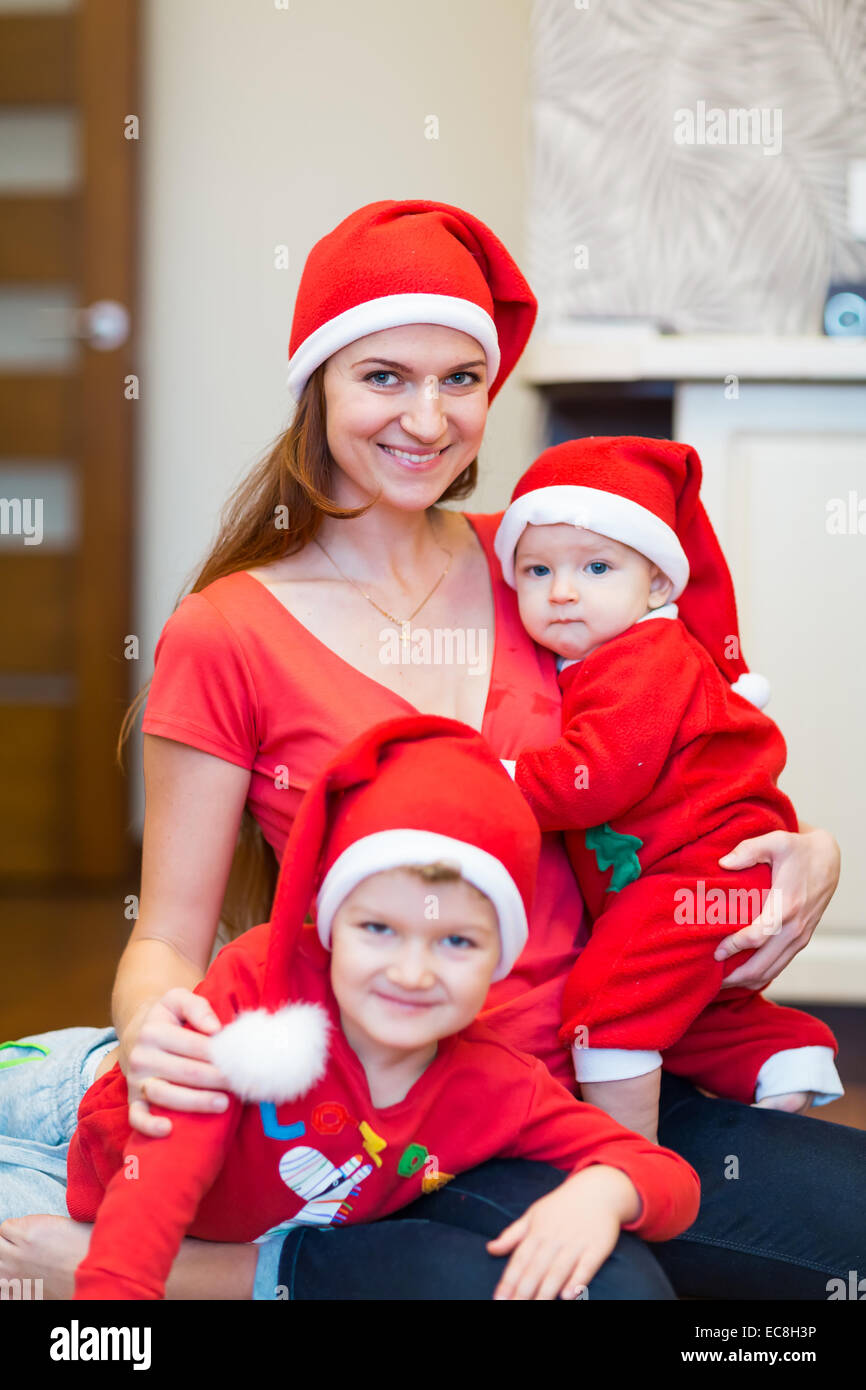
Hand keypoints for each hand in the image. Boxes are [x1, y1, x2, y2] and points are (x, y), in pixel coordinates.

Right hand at [122, 988, 229, 1137]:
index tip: (240, 1061)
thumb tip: (215, 1028)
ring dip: (196, 1102)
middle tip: (239, 1083)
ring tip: (223, 1103)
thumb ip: (197, 1006)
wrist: (137, 1033)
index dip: (219, 1054)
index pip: (193, 1045)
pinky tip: (168, 1129)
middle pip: (185, 1072)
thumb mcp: (178, 1000)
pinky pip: (136, 1117)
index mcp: (153, 1031)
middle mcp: (142, 1057)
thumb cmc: (167, 1018)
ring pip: (166, 1095)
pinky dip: (149, 1126)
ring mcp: (136, 1081)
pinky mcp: (133, 1100)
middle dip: (216, 1079)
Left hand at [486, 1165, 639, 1300]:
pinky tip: (568, 1296)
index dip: (508, 1281)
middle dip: (523, 1292)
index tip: (498, 1299)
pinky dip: (577, 1281)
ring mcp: (576, 1243)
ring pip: (558, 1271)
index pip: (519, 1260)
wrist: (598, 1190)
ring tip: (536, 1307)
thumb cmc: (561, 1206)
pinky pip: (586, 1267)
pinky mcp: (597, 1248)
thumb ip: (512, 1235)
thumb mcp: (534, 1214)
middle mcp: (555, 1238)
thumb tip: (490, 1248)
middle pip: (536, 1269)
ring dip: (546, 1291)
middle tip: (514, 1309)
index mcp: (537, 1231)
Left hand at [714, 827, 840, 989]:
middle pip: (763, 965)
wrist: (827, 859)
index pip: (757, 937)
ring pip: (771, 971)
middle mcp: (795, 928)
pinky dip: (760, 974)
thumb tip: (723, 863)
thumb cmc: (797, 849)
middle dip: (736, 976)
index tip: (714, 952)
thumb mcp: (775, 841)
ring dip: (746, 980)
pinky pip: (779, 965)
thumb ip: (748, 849)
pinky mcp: (800, 940)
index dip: (734, 947)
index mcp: (786, 906)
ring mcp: (799, 937)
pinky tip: (740, 975)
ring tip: (721, 982)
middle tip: (710, 981)